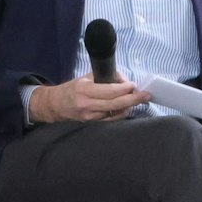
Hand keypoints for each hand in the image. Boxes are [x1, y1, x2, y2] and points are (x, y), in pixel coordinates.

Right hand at [29, 73, 151, 122]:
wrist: (54, 105)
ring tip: (137, 100)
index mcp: (85, 90)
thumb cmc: (72, 89)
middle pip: (117, 103)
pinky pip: (111, 120)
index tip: (133, 85)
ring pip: (116, 113)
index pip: (111, 90)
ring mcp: (89, 116)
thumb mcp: (86, 78)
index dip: (126, 88)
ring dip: (129, 106)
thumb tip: (124, 80)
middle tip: (146, 95)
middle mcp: (87, 104)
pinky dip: (121, 113)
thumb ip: (105, 78)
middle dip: (134, 99)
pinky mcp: (91, 124)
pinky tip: (126, 108)